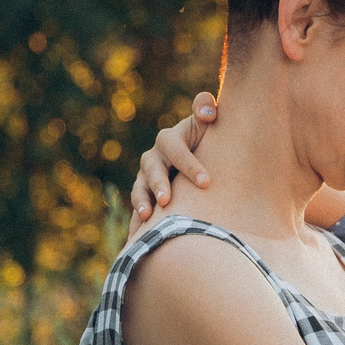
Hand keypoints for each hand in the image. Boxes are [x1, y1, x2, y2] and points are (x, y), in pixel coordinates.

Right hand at [132, 92, 217, 223]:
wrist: (199, 160)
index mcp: (170, 140)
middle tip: (167, 201)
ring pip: (140, 188)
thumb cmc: (207, 141)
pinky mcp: (144, 196)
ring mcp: (146, 178)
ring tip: (147, 216)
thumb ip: (205, 108)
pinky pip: (137, 207)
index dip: (188, 164)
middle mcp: (154, 157)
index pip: (175, 148)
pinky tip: (137, 236)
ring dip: (142, 201)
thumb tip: (208, 112)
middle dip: (159, 184)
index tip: (206, 183)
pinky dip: (136, 221)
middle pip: (152, 168)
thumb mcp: (208, 123)